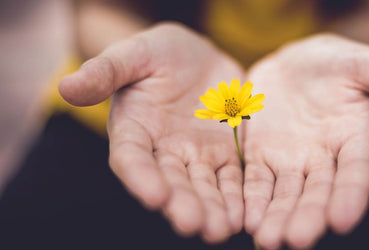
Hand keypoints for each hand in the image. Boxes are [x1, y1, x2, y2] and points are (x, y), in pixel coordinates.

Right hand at [59, 23, 244, 242]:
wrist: (197, 56)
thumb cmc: (158, 53)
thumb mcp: (133, 53)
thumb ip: (105, 71)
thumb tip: (66, 86)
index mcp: (134, 130)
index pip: (132, 158)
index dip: (141, 178)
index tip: (155, 196)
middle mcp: (163, 151)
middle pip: (171, 182)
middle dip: (182, 204)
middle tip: (194, 225)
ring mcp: (196, 155)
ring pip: (204, 186)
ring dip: (212, 209)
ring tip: (221, 229)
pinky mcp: (224, 153)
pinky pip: (232, 178)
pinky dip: (237, 196)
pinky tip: (244, 215)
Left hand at [243, 34, 368, 248]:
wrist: (294, 63)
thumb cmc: (336, 63)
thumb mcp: (367, 64)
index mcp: (356, 139)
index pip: (357, 172)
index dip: (352, 195)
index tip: (344, 219)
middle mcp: (325, 158)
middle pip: (318, 192)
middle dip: (308, 216)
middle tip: (297, 240)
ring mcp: (292, 161)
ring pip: (286, 194)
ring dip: (277, 217)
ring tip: (268, 240)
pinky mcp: (262, 157)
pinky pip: (256, 181)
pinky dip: (251, 200)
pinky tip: (245, 219)